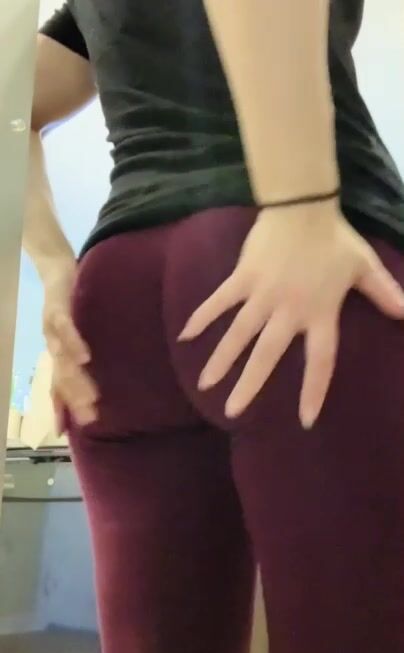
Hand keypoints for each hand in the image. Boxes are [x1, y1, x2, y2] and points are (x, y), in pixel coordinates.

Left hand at [42, 258, 98, 430]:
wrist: (58, 269)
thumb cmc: (71, 304)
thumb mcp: (76, 334)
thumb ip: (85, 358)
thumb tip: (102, 380)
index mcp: (58, 355)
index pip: (58, 387)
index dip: (60, 409)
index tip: (66, 433)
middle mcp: (53, 347)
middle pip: (62, 379)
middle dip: (76, 400)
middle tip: (92, 418)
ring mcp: (53, 330)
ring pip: (63, 361)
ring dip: (76, 380)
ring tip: (92, 397)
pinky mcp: (58, 310)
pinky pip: (66, 330)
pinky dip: (74, 344)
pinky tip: (85, 358)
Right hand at [178, 203, 403, 426]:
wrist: (302, 205)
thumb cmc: (335, 238)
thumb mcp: (365, 266)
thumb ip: (384, 293)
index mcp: (320, 314)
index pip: (319, 362)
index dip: (313, 391)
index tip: (304, 420)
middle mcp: (288, 312)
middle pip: (267, 356)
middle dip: (249, 386)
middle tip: (231, 412)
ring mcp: (261, 296)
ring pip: (238, 335)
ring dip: (221, 361)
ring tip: (205, 385)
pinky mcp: (242, 279)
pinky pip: (219, 302)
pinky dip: (202, 318)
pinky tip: (184, 336)